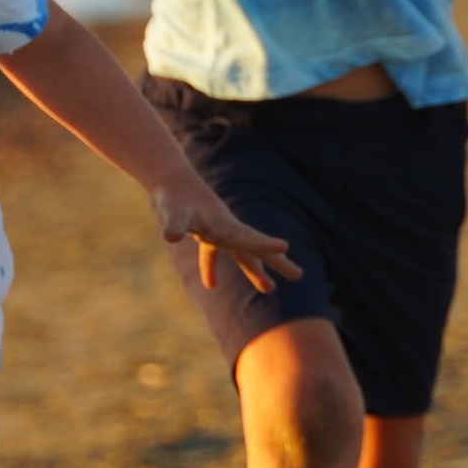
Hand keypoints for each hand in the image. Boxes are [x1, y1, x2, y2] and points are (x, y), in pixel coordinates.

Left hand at [154, 180, 302, 294]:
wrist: (168, 179)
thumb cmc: (172, 196)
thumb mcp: (171, 211)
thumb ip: (174, 224)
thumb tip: (171, 237)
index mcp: (222, 225)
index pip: (247, 238)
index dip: (264, 244)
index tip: (285, 247)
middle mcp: (225, 228)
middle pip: (256, 247)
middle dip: (277, 261)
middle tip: (299, 275)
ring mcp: (216, 230)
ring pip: (241, 252)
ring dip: (254, 270)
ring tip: (270, 288)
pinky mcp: (203, 232)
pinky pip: (211, 253)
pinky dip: (210, 268)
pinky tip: (210, 285)